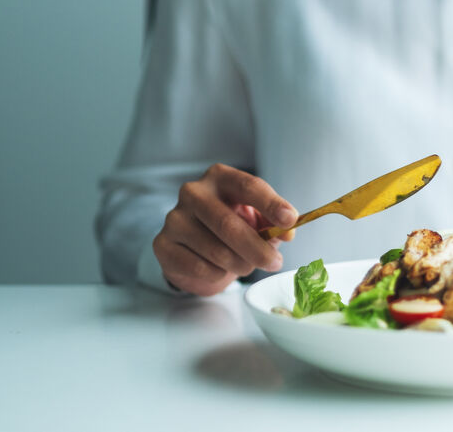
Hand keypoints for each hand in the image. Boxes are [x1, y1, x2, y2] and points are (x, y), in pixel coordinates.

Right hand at [154, 163, 297, 295]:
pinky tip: (221, 269)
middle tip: (274, 263)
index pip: (248, 186)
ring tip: (247, 265)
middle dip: (257, 248)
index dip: (271, 204)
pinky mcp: (162, 244)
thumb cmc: (233, 225)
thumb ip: (275, 223)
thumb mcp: (257, 218)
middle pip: (228, 223)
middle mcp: (193, 192)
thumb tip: (288, 231)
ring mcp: (174, 218)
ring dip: (240, 265)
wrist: (196, 247)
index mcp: (220, 177)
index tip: (290, 220)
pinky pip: (199, 267)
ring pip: (215, 250)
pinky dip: (218, 274)